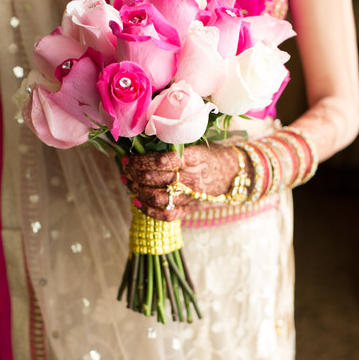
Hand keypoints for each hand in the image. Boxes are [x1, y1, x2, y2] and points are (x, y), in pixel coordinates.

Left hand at [122, 143, 242, 220]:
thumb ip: (174, 146)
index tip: (128, 157)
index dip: (140, 160)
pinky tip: (137, 202)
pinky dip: (149, 211)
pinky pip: (167, 215)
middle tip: (125, 169)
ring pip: (157, 198)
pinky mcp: (190, 209)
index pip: (162, 160)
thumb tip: (142, 144)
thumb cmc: (211, 156)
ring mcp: (190, 196)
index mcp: (193, 159)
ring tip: (128, 183)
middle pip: (155, 179)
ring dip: (137, 190)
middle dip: (134, 174)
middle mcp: (191, 179)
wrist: (234, 175)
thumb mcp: (196, 145)